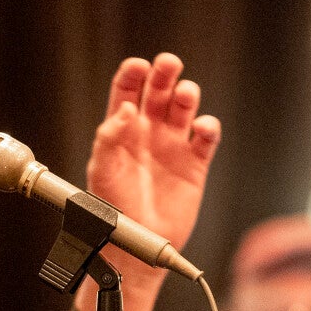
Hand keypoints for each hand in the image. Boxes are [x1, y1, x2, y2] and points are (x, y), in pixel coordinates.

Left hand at [86, 53, 220, 275]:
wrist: (136, 246)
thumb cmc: (111, 211)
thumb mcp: (102, 171)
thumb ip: (110, 137)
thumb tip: (127, 109)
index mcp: (122, 131)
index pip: (128, 92)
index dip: (134, 74)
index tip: (139, 66)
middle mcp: (148, 134)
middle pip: (159, 92)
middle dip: (164, 74)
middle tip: (169, 65)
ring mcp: (172, 147)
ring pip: (184, 108)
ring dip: (187, 94)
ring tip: (185, 95)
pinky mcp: (195, 165)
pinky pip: (206, 138)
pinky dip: (208, 127)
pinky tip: (202, 129)